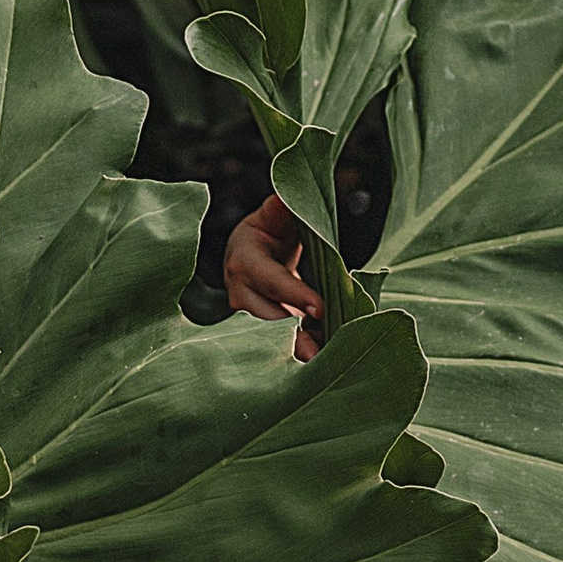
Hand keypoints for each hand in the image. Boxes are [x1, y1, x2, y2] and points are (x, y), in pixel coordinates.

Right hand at [225, 192, 321, 359]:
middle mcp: (239, 292)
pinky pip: (275, 346)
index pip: (271, 280)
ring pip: (268, 339)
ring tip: (323, 364)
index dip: (294, 293)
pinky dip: (297, 353)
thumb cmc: (269, 231)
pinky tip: (321, 363)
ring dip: (295, 352)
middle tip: (321, 354)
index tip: (320, 308)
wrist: (251, 251)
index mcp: (244, 261)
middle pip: (265, 320)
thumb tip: (284, 196)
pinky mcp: (256, 332)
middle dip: (293, 338)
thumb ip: (281, 209)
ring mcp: (246, 316)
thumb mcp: (273, 216)